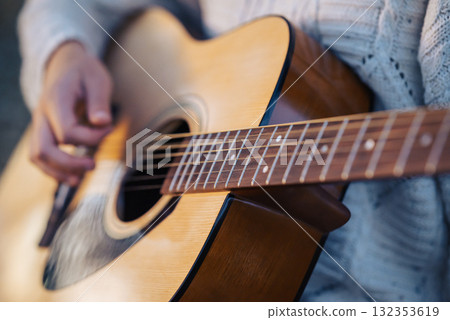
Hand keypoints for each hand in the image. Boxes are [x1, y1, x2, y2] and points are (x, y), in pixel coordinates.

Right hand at [30, 41, 112, 185]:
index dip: (91, 137)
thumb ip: (99, 101)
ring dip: (57, 172)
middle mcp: (42, 115)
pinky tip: (72, 175)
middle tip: (92, 165)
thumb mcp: (97, 79)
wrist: (66, 65)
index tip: (109, 129)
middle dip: (68, 164)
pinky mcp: (43, 132)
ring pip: (37, 156)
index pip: (67, 131)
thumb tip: (102, 122)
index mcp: (55, 100)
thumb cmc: (84, 72)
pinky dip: (53, 169)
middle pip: (44, 149)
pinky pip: (40, 155)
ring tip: (80, 179)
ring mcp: (40, 124)